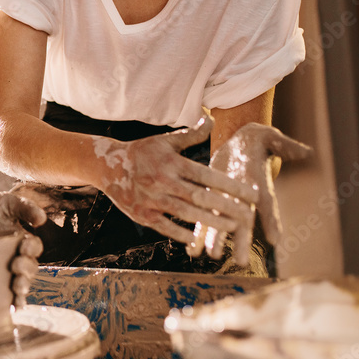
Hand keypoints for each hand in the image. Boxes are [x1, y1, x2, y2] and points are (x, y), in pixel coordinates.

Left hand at [0, 192, 45, 306]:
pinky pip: (7, 296)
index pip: (34, 248)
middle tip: (16, 265)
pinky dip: (14, 302)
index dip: (32, 249)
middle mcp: (17, 258)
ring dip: (23, 287)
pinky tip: (15, 306)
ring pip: (22, 284)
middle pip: (30, 269)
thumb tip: (42, 219)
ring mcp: (5, 271)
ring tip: (17, 286)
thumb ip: (24, 207)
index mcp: (22, 240)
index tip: (22, 246)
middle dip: (27, 270)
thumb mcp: (5, 203)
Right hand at [97, 111, 258, 245]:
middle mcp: (163, 181)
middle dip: (226, 207)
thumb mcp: (164, 141)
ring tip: (232, 228)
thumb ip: (190, 134)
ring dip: (210, 222)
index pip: (207, 175)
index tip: (252, 195)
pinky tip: (197, 240)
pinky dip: (181, 233)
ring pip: (186, 213)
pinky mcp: (141, 214)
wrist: (106, 166)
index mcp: (172, 162)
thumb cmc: (141, 152)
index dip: (231, 186)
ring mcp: (151, 199)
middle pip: (200, 196)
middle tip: (249, 216)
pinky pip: (164, 226)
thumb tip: (211, 118)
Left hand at [189, 123, 311, 265]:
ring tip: (211, 256)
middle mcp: (244, 198)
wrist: (243, 143)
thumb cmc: (260, 140)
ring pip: (222, 223)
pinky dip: (198, 234)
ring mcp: (228, 200)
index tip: (274, 239)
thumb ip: (286, 146)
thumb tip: (307, 152)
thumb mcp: (272, 138)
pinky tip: (192, 251)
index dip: (271, 221)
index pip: (268, 205)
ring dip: (216, 239)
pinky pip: (204, 218)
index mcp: (258, 184)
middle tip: (240, 262)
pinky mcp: (212, 198)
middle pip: (244, 221)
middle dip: (241, 240)